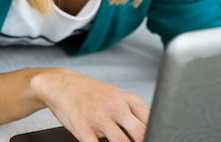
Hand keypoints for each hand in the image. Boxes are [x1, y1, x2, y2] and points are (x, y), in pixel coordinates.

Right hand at [31, 68, 148, 141]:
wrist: (61, 84)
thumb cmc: (92, 93)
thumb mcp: (118, 97)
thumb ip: (135, 113)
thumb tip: (154, 129)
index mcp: (128, 100)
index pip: (153, 122)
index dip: (158, 133)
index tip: (158, 138)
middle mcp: (116, 107)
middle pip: (141, 133)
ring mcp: (99, 117)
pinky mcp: (82, 127)